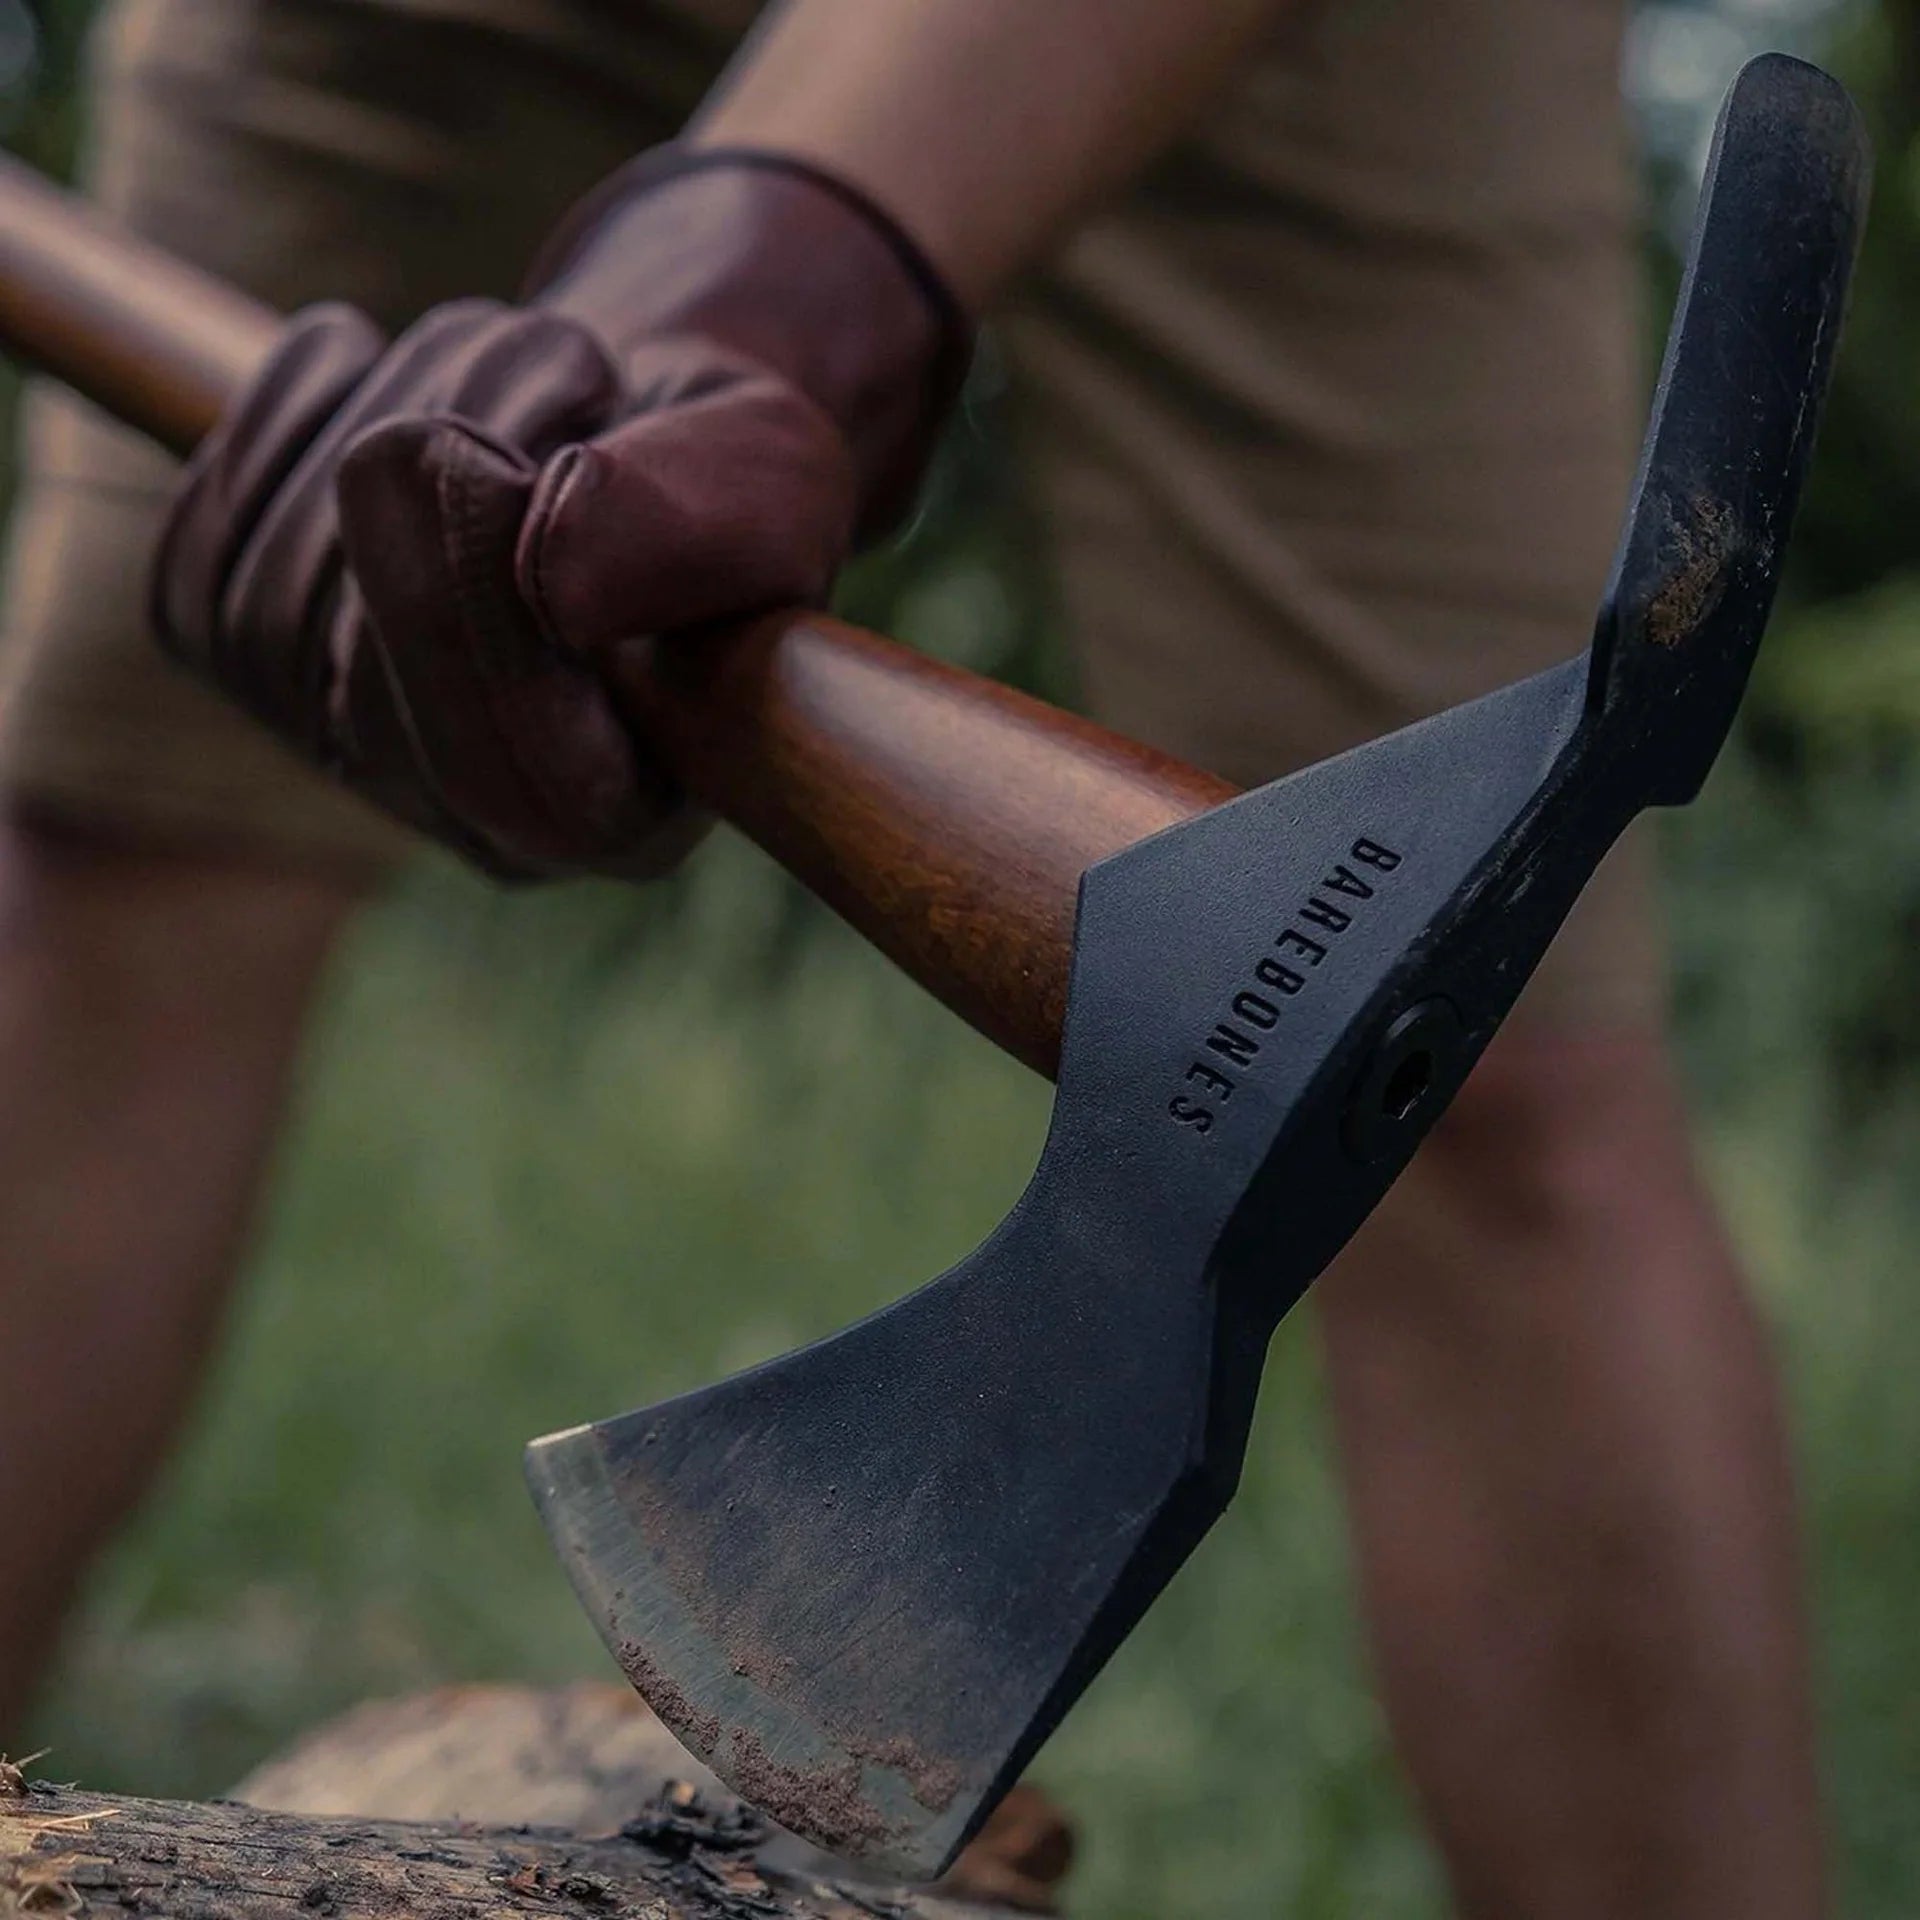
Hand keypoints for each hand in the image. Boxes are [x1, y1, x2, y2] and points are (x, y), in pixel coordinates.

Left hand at [152, 152, 971, 875]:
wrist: (619, 430)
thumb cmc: (711, 472)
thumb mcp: (771, 476)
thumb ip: (698, 531)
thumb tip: (549, 577)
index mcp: (628, 819)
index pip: (521, 784)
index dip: (474, 623)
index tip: (478, 456)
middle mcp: (481, 826)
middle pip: (375, 689)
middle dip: (445, 476)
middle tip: (560, 354)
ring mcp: (359, 759)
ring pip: (278, 607)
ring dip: (381, 418)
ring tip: (503, 355)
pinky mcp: (252, 674)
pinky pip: (200, 563)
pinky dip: (271, 424)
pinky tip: (363, 366)